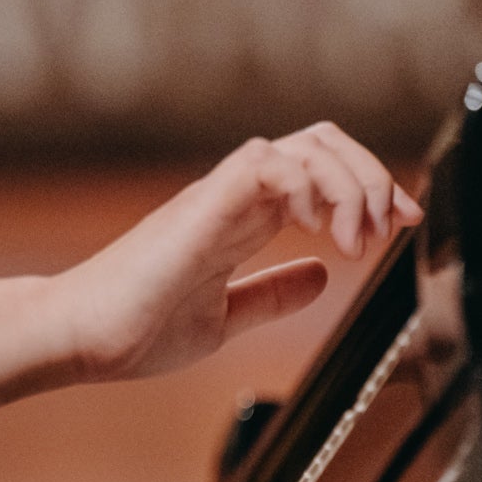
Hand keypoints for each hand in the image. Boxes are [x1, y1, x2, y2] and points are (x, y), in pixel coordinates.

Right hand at [49, 125, 422, 382]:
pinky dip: (309, 186)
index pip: (320, 174)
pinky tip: (322, 231)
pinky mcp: (202, 204)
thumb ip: (271, 295)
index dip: (369, 190)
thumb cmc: (134, 330)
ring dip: (350, 183)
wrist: (81, 338)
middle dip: (373, 177)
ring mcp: (218, 195)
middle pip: (322, 142)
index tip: (400, 226)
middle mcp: (234, 196)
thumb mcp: (224, 319)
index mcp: (241, 218)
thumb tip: (321, 276)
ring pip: (303, 143)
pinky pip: (267, 163)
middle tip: (392, 227)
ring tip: (358, 239)